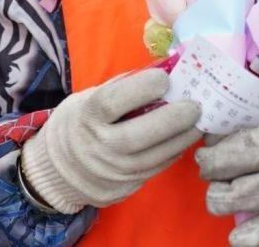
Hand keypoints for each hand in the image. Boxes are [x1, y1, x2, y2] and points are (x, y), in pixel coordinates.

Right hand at [20, 68, 201, 212]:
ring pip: (153, 158)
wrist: (58, 169)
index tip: (165, 78)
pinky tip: (185, 138)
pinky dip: (174, 153)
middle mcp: (97, 147)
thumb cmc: (80, 122)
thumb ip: (122, 87)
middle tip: (195, 105)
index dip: (141, 88)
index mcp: (86, 117)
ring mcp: (112, 171)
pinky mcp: (124, 187)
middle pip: (138, 135)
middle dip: (172, 119)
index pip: (113, 103)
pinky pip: (155, 169)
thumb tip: (163, 70)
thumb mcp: (89, 98)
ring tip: (199, 122)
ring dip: (182, 138)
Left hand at [195, 102, 258, 245]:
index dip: (221, 150)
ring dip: (228, 202)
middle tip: (206, 173)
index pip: (250, 142)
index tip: (203, 150)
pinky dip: (256, 232)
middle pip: (249, 172)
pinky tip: (238, 237)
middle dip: (217, 176)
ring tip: (215, 199)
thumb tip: (225, 132)